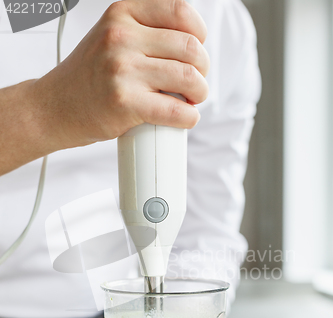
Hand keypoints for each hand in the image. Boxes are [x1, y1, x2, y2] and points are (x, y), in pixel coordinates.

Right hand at [30, 0, 209, 152]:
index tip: (196, 51)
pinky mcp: (125, 103)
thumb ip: (144, 33)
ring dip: (200, 93)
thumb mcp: (110, 38)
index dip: (198, 35)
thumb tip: (189, 47)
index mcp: (122, 14)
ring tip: (192, 100)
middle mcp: (121, 37)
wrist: (55, 107)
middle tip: (196, 83)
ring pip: (189, 77)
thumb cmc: (88, 77)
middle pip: (190, 48)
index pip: (180, 12)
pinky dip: (189, 117)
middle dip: (202, 69)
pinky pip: (176, 110)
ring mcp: (122, 70)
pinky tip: (186, 117)